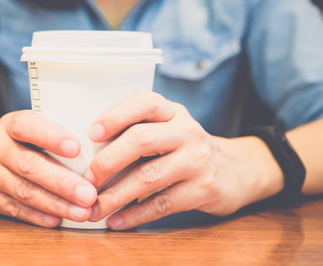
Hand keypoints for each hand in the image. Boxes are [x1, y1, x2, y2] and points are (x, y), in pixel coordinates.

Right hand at [0, 110, 97, 226]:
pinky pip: (15, 209)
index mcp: (9, 124)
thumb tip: (95, 150)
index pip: (27, 126)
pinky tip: (57, 219)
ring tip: (82, 212)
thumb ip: (52, 135)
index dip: (51, 136)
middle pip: (30, 165)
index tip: (76, 148)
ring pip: (24, 191)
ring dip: (56, 204)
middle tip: (89, 193)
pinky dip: (38, 216)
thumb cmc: (14, 144)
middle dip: (62, 182)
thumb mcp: (27, 130)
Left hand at [84, 92, 282, 229]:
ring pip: (148, 177)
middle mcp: (187, 131)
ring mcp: (198, 161)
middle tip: (86, 179)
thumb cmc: (186, 148)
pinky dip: (135, 215)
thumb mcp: (169, 128)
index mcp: (173, 112)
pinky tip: (117, 221)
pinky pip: (162, 204)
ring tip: (93, 207)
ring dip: (115, 195)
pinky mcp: (204, 190)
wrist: (236, 170)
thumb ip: (138, 130)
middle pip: (142, 140)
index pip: (144, 103)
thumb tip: (89, 151)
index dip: (116, 116)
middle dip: (108, 161)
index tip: (92, 134)